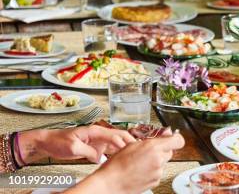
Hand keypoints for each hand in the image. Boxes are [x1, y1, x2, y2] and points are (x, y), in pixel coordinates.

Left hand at [18, 125, 135, 164]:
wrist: (48, 143)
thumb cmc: (58, 141)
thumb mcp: (73, 148)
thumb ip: (88, 151)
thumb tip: (100, 157)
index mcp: (95, 131)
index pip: (114, 136)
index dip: (124, 143)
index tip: (132, 150)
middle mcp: (99, 134)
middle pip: (120, 136)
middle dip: (130, 142)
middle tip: (139, 151)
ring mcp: (98, 140)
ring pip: (116, 142)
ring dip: (125, 148)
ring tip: (134, 155)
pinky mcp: (95, 147)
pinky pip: (110, 149)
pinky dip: (117, 153)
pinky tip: (121, 158)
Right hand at [70, 131, 184, 193]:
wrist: (110, 183)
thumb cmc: (117, 165)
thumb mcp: (132, 144)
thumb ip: (150, 140)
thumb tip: (163, 135)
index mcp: (153, 147)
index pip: (178, 141)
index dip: (176, 138)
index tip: (173, 137)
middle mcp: (158, 160)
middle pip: (170, 151)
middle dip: (162, 150)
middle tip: (149, 151)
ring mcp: (158, 172)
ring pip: (163, 162)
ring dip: (156, 160)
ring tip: (140, 162)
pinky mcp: (156, 181)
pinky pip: (158, 172)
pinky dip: (152, 170)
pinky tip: (140, 170)